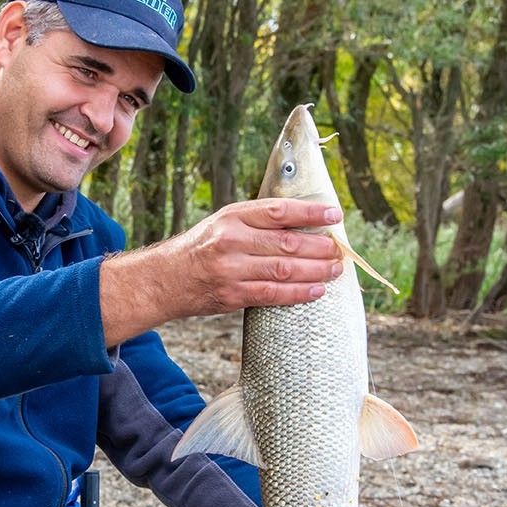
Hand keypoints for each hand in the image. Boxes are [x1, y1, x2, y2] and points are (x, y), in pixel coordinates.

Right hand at [100, 198, 343, 344]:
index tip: (334, 214)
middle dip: (321, 247)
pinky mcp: (232, 295)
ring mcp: (232, 269)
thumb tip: (304, 223)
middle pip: (288, 242)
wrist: (166, 279)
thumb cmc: (201, 248)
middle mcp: (232, 240)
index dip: (311, 212)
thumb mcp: (224, 223)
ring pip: (285, 269)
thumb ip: (257, 222)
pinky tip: (316, 290)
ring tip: (335, 269)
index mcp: (233, 217)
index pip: (279, 211)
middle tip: (340, 250)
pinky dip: (299, 293)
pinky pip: (273, 294)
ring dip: (316, 270)